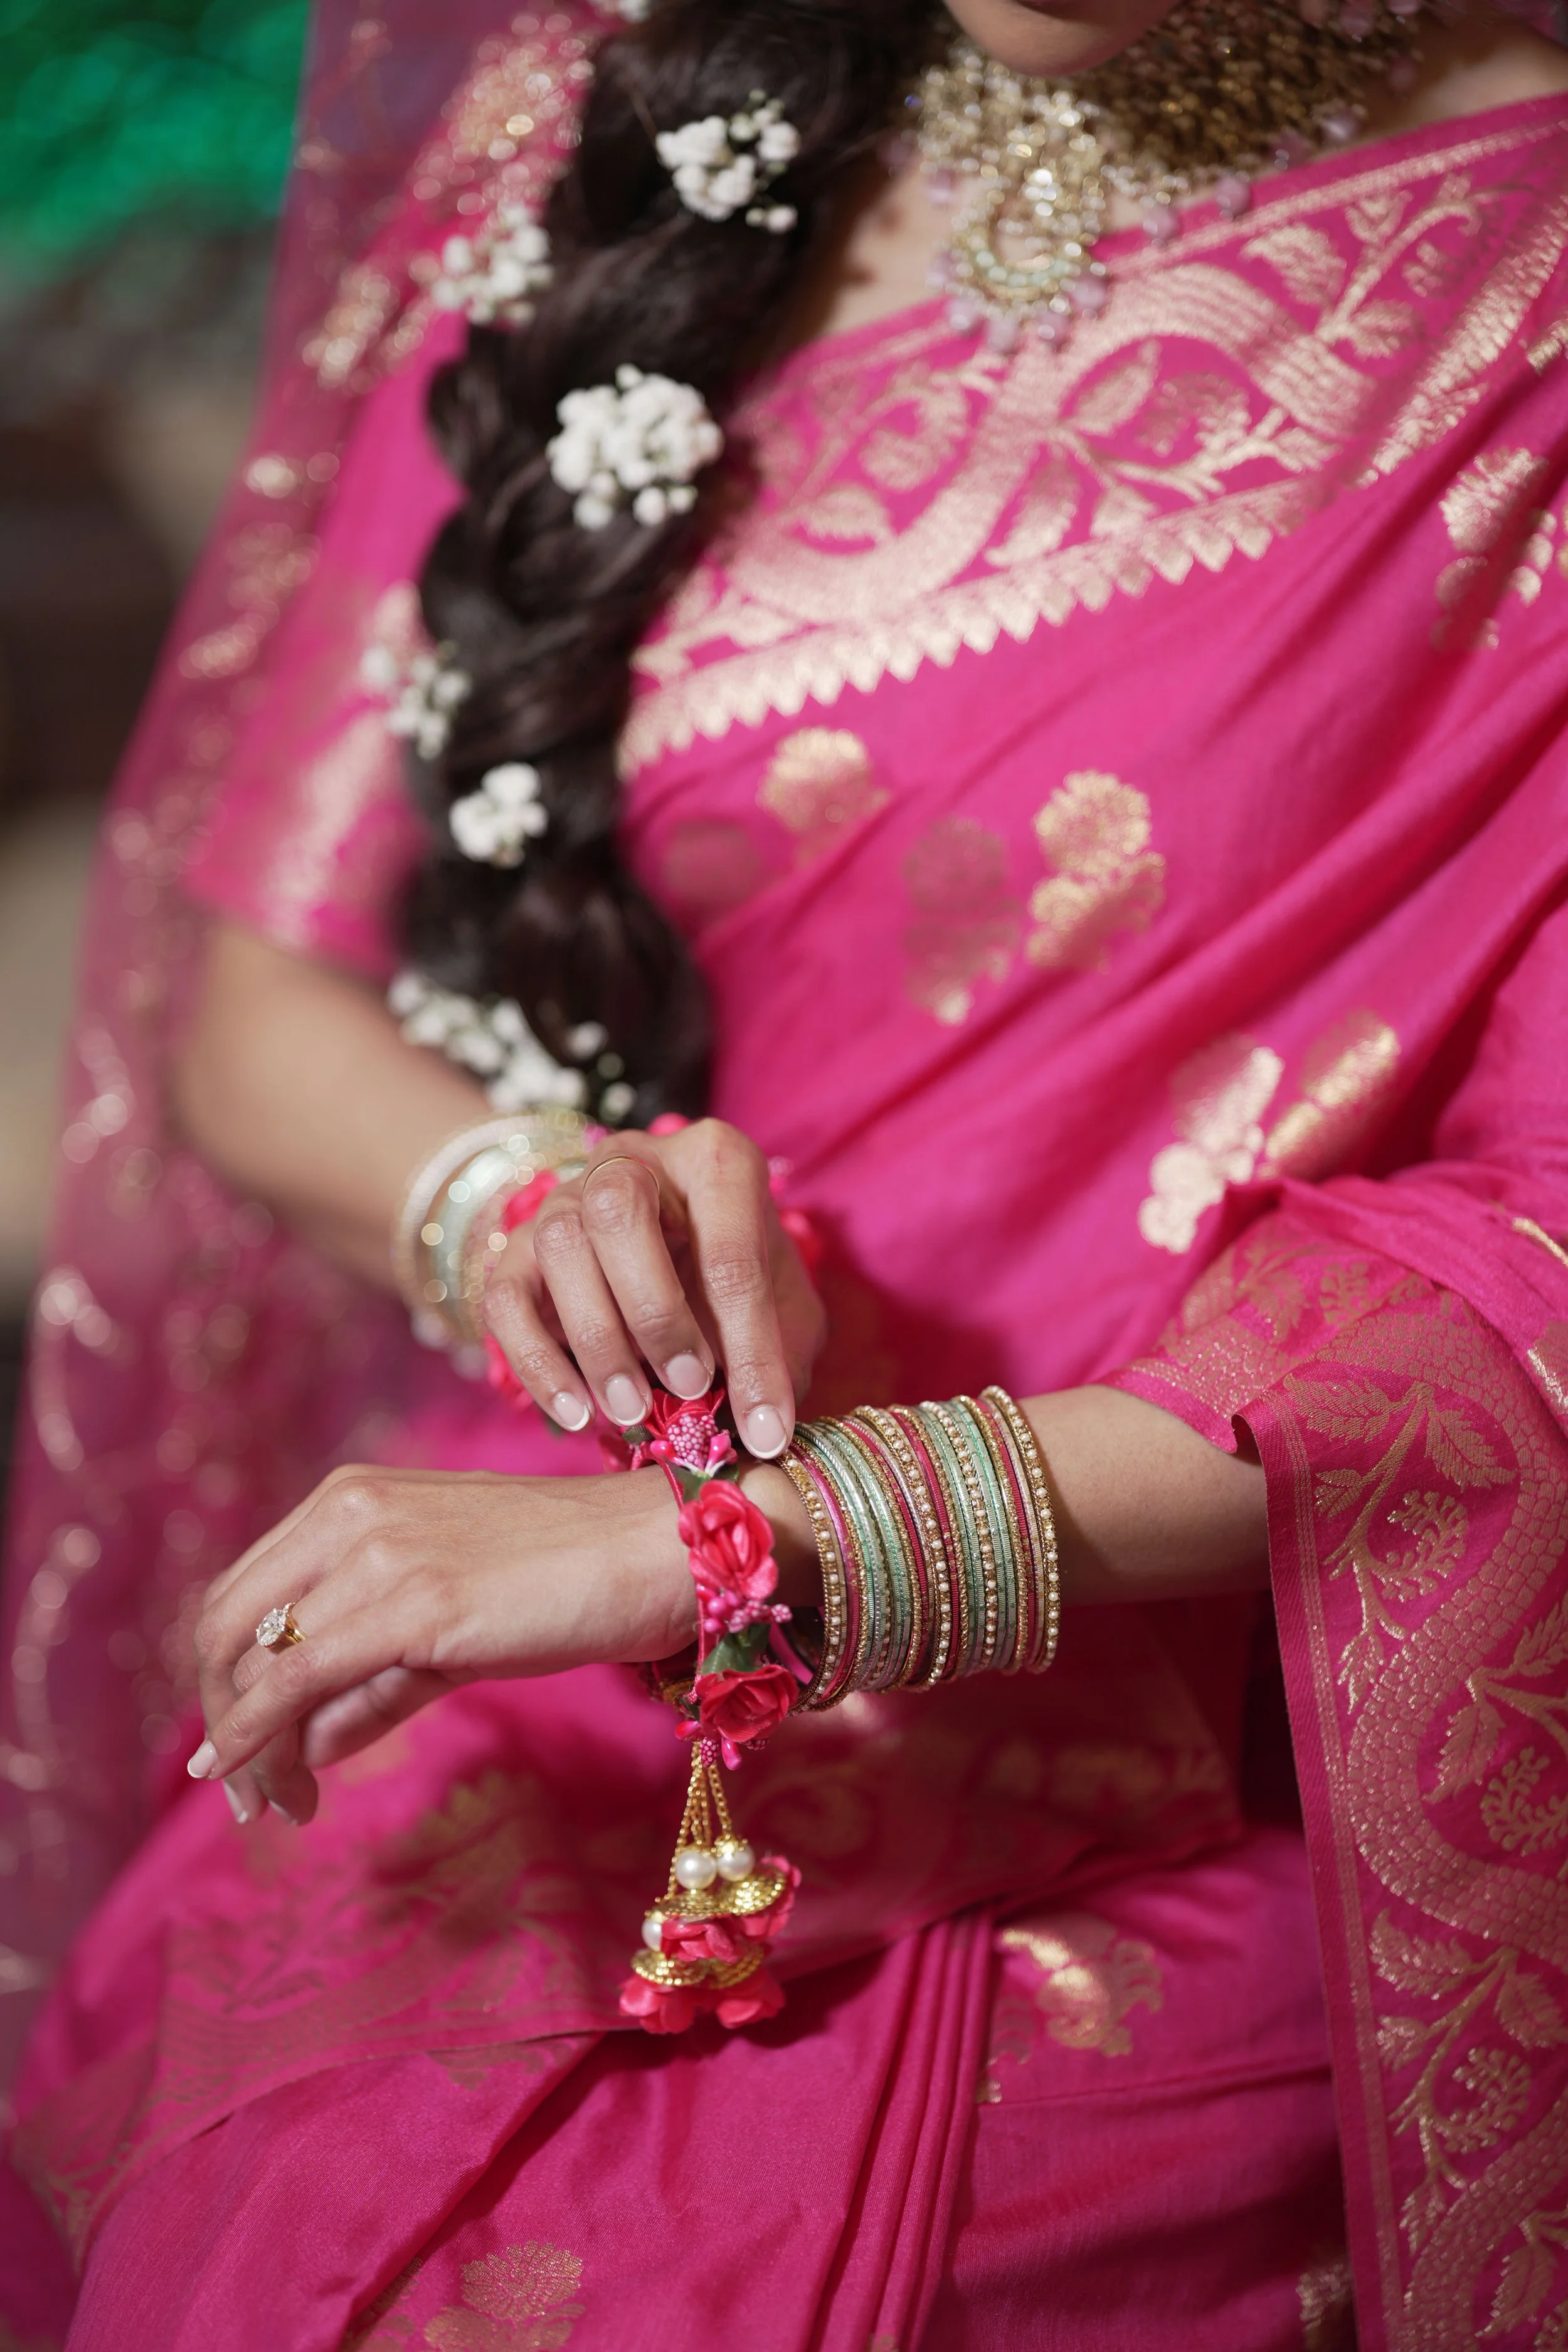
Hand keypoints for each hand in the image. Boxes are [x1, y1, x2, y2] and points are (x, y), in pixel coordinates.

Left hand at [187, 1461, 696, 1824]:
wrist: (654, 1551)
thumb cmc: (566, 1578)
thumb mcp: (448, 1615)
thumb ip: (374, 1676)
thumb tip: (304, 1745)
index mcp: (350, 1497)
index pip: (241, 1591)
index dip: (225, 1678)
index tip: (236, 1748)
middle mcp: (349, 1512)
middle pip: (226, 1624)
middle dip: (222, 1716)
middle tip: (244, 1792)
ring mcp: (379, 1552)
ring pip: (262, 1661)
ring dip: (251, 1748)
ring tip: (278, 1806)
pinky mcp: (412, 1604)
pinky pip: (300, 1678)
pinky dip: (259, 1737)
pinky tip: (265, 1783)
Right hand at [484, 1118, 825, 1457]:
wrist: (667, 1253)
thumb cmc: (730, 1280)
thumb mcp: (779, 1308)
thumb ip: (778, 1358)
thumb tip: (761, 1431)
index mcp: (715, 1162)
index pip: (732, 1249)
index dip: (754, 1351)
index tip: (767, 1430)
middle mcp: (633, 1163)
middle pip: (619, 1213)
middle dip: (656, 1313)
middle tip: (689, 1386)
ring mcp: (566, 1198)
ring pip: (559, 1247)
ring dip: (597, 1340)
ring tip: (630, 1410)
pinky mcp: (518, 1248)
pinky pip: (506, 1298)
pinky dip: (538, 1363)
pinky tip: (576, 1413)